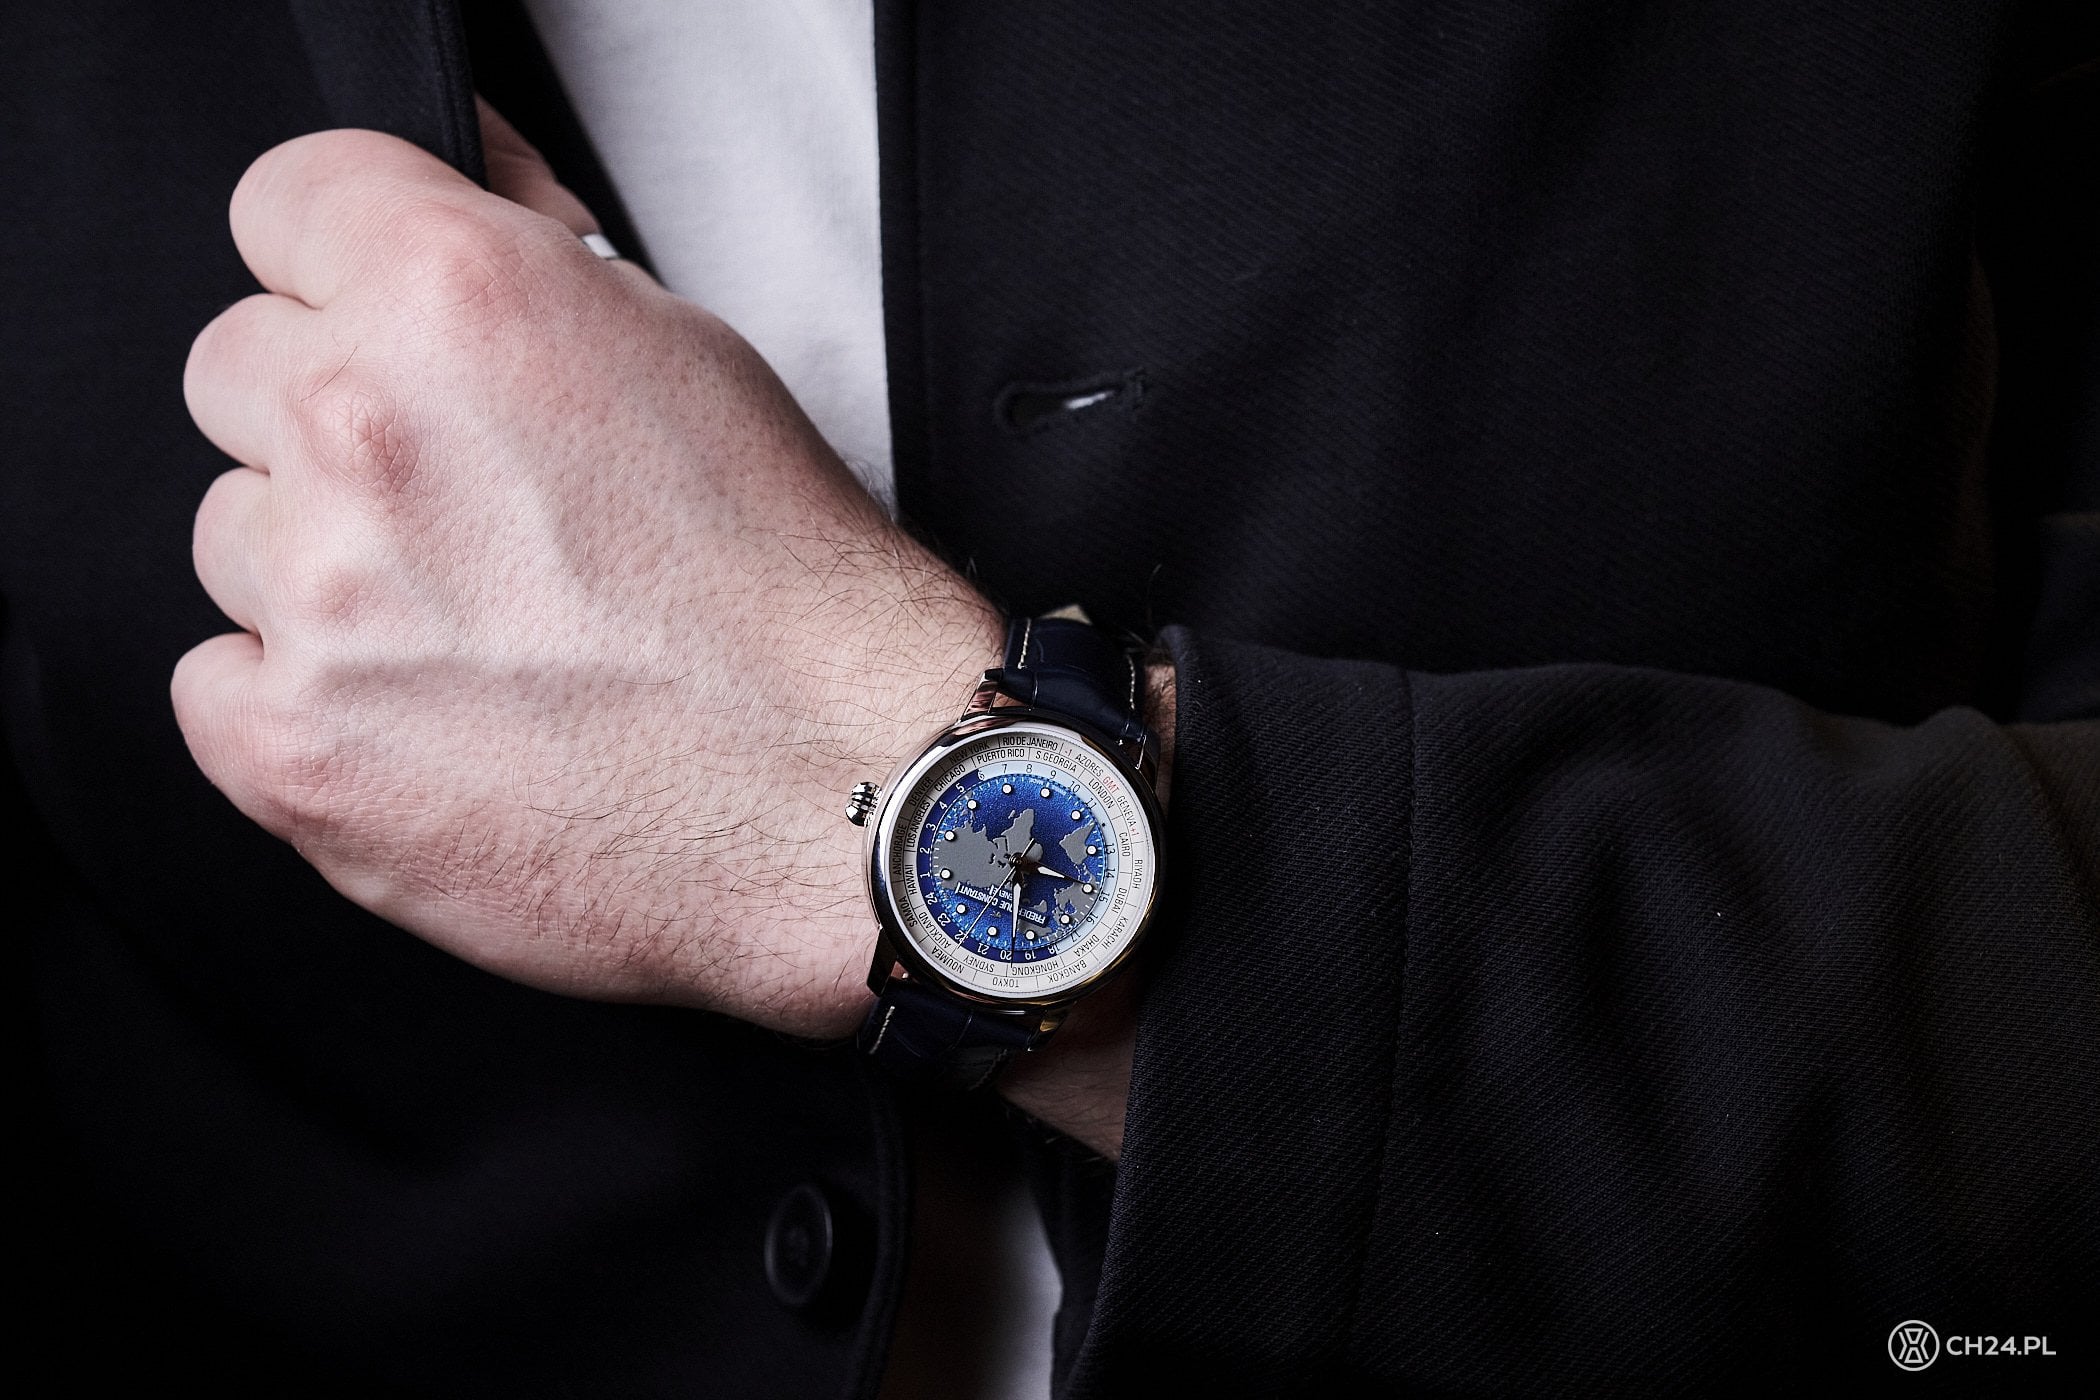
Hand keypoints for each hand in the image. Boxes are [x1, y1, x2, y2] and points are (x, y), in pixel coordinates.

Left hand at [175, 102, 998, 1036]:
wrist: (841, 779)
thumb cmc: (786, 582)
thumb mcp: (685, 350)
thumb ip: (529, 264)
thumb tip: (458, 203)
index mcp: (456, 297)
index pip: (285, 205)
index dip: (343, 267)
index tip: (373, 318)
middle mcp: (364, 430)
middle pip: (238, 371)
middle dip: (328, 420)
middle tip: (461, 500)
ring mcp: (315, 597)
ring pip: (235, 536)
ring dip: (323, 569)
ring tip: (475, 625)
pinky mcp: (293, 748)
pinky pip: (219, 685)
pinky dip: (307, 699)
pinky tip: (427, 709)